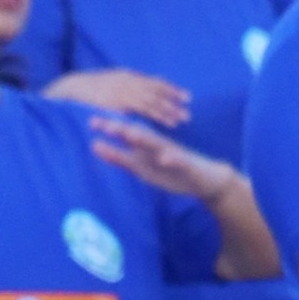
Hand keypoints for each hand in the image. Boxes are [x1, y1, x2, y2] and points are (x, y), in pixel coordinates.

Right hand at [49, 67, 190, 122]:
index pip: (154, 82)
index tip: (186, 96)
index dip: (170, 89)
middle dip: (173, 101)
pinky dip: (154, 115)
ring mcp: (122, 90)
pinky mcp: (116, 102)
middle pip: (156, 91)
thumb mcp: (108, 83)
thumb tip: (135, 96)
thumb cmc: (87, 90)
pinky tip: (164, 123)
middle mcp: (127, 81)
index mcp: (126, 76)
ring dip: (167, 111)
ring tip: (180, 121)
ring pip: (151, 101)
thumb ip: (124, 87)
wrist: (68, 88)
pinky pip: (139, 109)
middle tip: (188, 112)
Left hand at [89, 115, 234, 203]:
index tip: (91, 120)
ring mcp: (173, 154)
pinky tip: (165, 159)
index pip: (125, 134)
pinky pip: (179, 161)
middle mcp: (157, 146)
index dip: (109, 127)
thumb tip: (94, 145)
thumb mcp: (141, 167)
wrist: (208, 179)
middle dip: (121, 129)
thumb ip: (119, 157)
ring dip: (144, 140)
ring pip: (157, 145)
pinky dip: (172, 159)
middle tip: (104, 123)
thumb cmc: (172, 171)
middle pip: (138, 135)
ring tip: (130, 135)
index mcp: (146, 146)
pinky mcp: (187, 165)